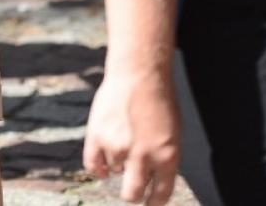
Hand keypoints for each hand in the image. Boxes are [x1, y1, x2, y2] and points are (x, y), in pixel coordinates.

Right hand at [83, 66, 180, 205]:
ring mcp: (118, 147)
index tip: (148, 201)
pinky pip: (92, 165)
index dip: (153, 202)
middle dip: (132, 194)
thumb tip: (151, 183)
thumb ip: (162, 160)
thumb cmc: (160, 101)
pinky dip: (97, 167)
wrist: (140, 73)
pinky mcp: (98, 136)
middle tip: (131, 188)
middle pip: (132, 195)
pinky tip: (102, 163)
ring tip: (122, 142)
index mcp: (168, 158)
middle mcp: (143, 157)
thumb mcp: (173, 135)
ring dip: (117, 164)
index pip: (159, 196)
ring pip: (113, 172)